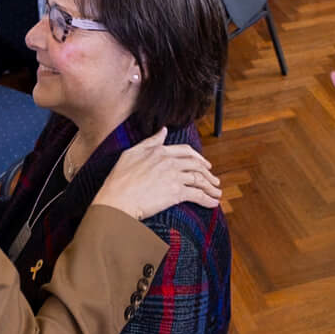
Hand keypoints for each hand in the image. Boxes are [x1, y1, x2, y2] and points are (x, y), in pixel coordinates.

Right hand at [94, 141, 221, 217]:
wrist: (117, 200)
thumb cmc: (119, 179)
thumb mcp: (131, 153)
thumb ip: (150, 142)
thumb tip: (163, 130)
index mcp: (160, 151)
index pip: (186, 151)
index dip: (198, 157)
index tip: (204, 164)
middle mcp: (170, 162)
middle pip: (196, 165)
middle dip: (208, 173)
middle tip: (214, 180)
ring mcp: (174, 177)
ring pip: (199, 179)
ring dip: (211, 187)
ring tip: (217, 192)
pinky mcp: (176, 193)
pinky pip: (197, 195)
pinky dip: (208, 199)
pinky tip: (213, 203)